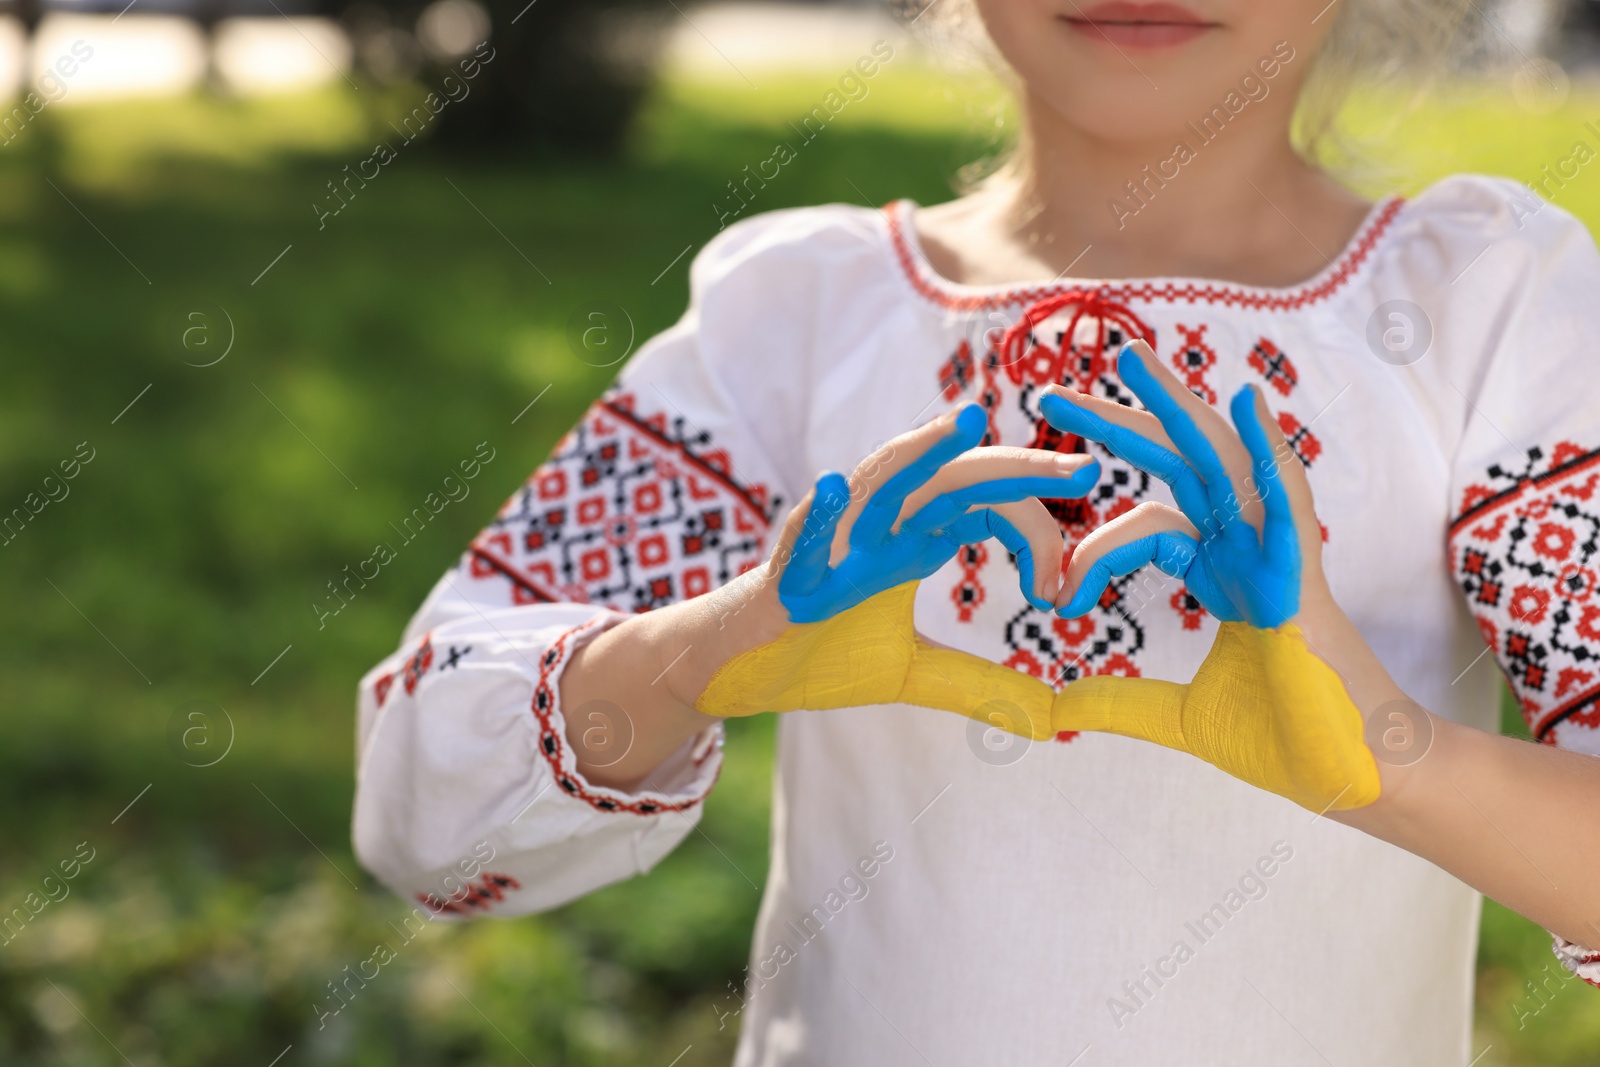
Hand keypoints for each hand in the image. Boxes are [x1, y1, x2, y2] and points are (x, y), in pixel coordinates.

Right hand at [695, 403, 1098, 735]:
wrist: (743, 670)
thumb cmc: (823, 651)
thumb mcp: (914, 674)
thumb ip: (981, 687)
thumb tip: (1052, 717)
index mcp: (916, 535)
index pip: (993, 507)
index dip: (1040, 537)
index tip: (1063, 595)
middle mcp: (881, 523)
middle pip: (957, 479)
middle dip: (1018, 469)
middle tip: (1085, 471)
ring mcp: (833, 540)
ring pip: (881, 480)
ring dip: (922, 451)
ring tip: (967, 422)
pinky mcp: (786, 570)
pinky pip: (801, 534)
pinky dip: (817, 512)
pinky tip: (832, 485)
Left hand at [1038, 341, 1380, 811]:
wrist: (1350, 776)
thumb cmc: (1286, 741)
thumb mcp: (1176, 718)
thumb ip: (1117, 704)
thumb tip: (1052, 711)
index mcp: (1219, 571)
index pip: (1144, 522)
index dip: (1091, 546)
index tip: (1054, 597)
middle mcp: (1245, 548)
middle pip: (1173, 466)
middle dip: (1115, 423)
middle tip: (1049, 391)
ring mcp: (1275, 554)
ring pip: (1221, 461)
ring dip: (1176, 405)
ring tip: (1128, 356)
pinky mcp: (1301, 576)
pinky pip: (1288, 500)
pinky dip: (1268, 450)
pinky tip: (1246, 402)